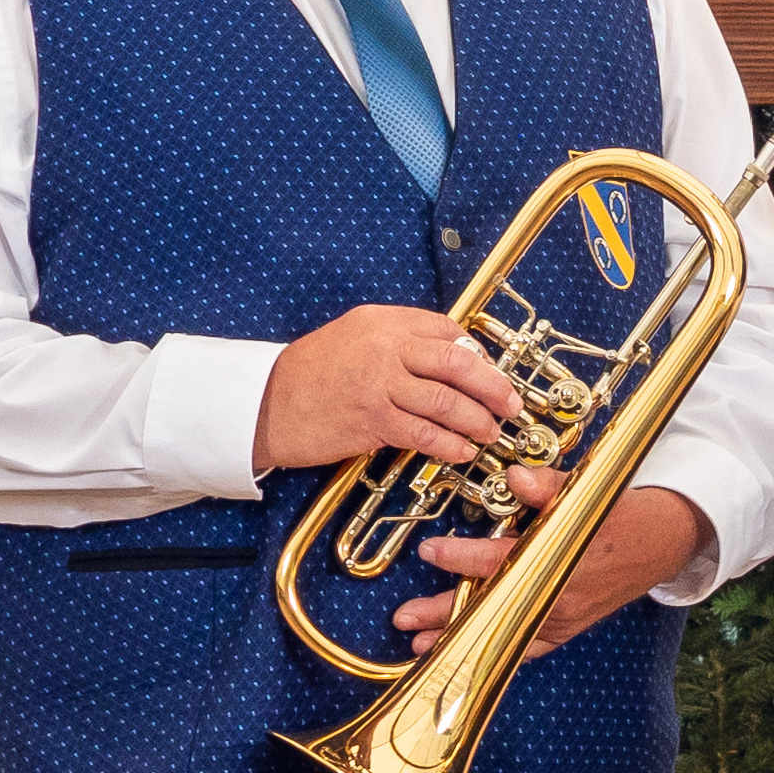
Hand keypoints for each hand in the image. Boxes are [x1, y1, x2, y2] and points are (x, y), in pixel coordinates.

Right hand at [258, 300, 514, 480]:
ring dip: (477, 420)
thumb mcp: (354, 339)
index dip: (477, 355)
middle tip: (511, 404)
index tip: (491, 374)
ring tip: (490, 432)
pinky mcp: (372, 420)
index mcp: (383, 321)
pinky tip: (461, 451)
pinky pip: (425, 432)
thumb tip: (448, 358)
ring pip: (447, 401)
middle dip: (494, 386)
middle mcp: (385, 346)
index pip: (447, 330)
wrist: (262, 403)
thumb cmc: (309, 375)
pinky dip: (450, 444)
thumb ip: (397, 343)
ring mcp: (379, 383)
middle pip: (458, 363)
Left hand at [390, 471, 707, 653]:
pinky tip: (466, 655)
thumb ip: (549, 485)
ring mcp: (564, 617)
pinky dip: (494, 652)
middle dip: (444, 615)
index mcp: (563, 557)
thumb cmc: (622, 515)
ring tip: (419, 646)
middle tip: (404, 618)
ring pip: (502, 633)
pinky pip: (525, 648)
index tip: (430, 550)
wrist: (662, 542)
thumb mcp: (589, 491)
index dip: (463, 558)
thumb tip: (516, 476)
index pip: (502, 561)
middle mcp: (560, 594)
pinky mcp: (567, 628)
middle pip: (492, 609)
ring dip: (460, 639)